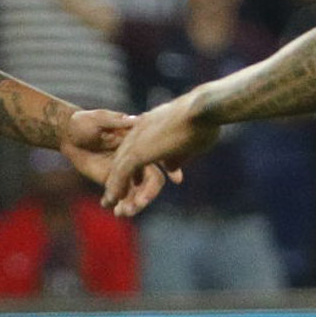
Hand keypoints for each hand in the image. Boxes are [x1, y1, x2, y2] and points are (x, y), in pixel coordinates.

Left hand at [59, 108, 162, 210]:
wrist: (67, 133)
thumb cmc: (84, 121)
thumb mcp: (100, 119)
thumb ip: (116, 122)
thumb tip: (133, 120)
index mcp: (137, 141)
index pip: (157, 155)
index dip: (169, 167)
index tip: (177, 179)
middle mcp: (135, 157)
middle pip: (150, 179)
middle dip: (147, 193)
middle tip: (140, 203)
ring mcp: (124, 170)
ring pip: (136, 191)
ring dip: (134, 203)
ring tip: (126, 212)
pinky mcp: (110, 180)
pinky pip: (120, 195)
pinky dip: (120, 203)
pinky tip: (116, 210)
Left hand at [101, 94, 217, 213]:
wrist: (203, 108)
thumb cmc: (203, 123)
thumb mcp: (187, 142)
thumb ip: (175, 155)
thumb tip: (171, 169)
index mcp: (150, 127)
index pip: (135, 151)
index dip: (134, 169)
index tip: (135, 185)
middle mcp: (139, 132)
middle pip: (123, 161)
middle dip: (119, 182)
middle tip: (116, 201)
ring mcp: (137, 140)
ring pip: (120, 169)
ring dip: (116, 190)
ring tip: (112, 207)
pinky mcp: (138, 151)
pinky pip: (122, 173)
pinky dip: (117, 187)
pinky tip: (113, 200)